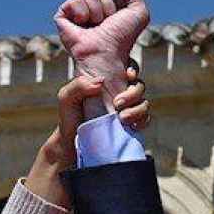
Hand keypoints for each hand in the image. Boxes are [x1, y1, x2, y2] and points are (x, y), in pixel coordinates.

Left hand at [22, 65, 149, 206]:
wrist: (73, 146)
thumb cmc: (69, 119)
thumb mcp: (66, 98)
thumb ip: (79, 85)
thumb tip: (101, 82)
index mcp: (108, 82)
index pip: (128, 67)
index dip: (133, 68)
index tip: (128, 75)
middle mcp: (120, 93)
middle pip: (139, 85)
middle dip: (133, 93)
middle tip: (117, 104)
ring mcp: (127, 109)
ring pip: (144, 102)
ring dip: (137, 109)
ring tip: (122, 118)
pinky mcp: (132, 125)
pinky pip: (146, 119)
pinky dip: (143, 120)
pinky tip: (133, 126)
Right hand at [54, 0, 150, 111]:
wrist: (107, 55)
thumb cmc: (122, 39)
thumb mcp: (139, 12)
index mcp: (106, 4)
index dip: (117, 1)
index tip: (117, 18)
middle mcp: (91, 6)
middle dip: (107, 6)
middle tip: (105, 24)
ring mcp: (76, 11)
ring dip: (96, 12)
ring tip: (95, 27)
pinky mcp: (63, 17)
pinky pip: (73, 0)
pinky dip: (81, 12)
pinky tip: (83, 24)